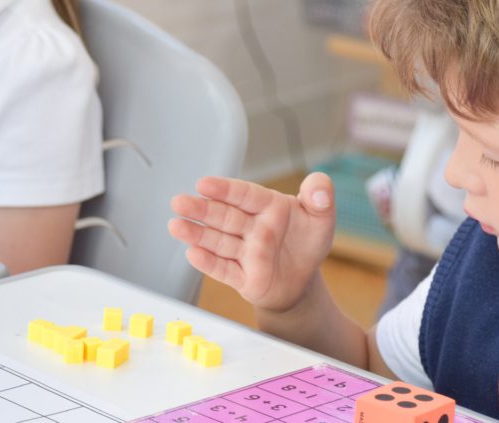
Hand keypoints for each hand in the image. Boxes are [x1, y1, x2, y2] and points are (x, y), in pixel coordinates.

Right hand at [168, 173, 336, 312]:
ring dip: (197, 234)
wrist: (303, 282)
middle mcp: (252, 227)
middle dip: (201, 209)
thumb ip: (321, 196)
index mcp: (269, 207)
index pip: (245, 195)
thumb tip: (319, 187)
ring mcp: (244, 252)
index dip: (225, 189)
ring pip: (218, 241)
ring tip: (176, 226)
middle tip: (180, 202)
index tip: (205, 184)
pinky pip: (224, 270)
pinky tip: (193, 253)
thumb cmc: (307, 244)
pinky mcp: (241, 277)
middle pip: (224, 216)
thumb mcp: (322, 218)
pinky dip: (209, 263)